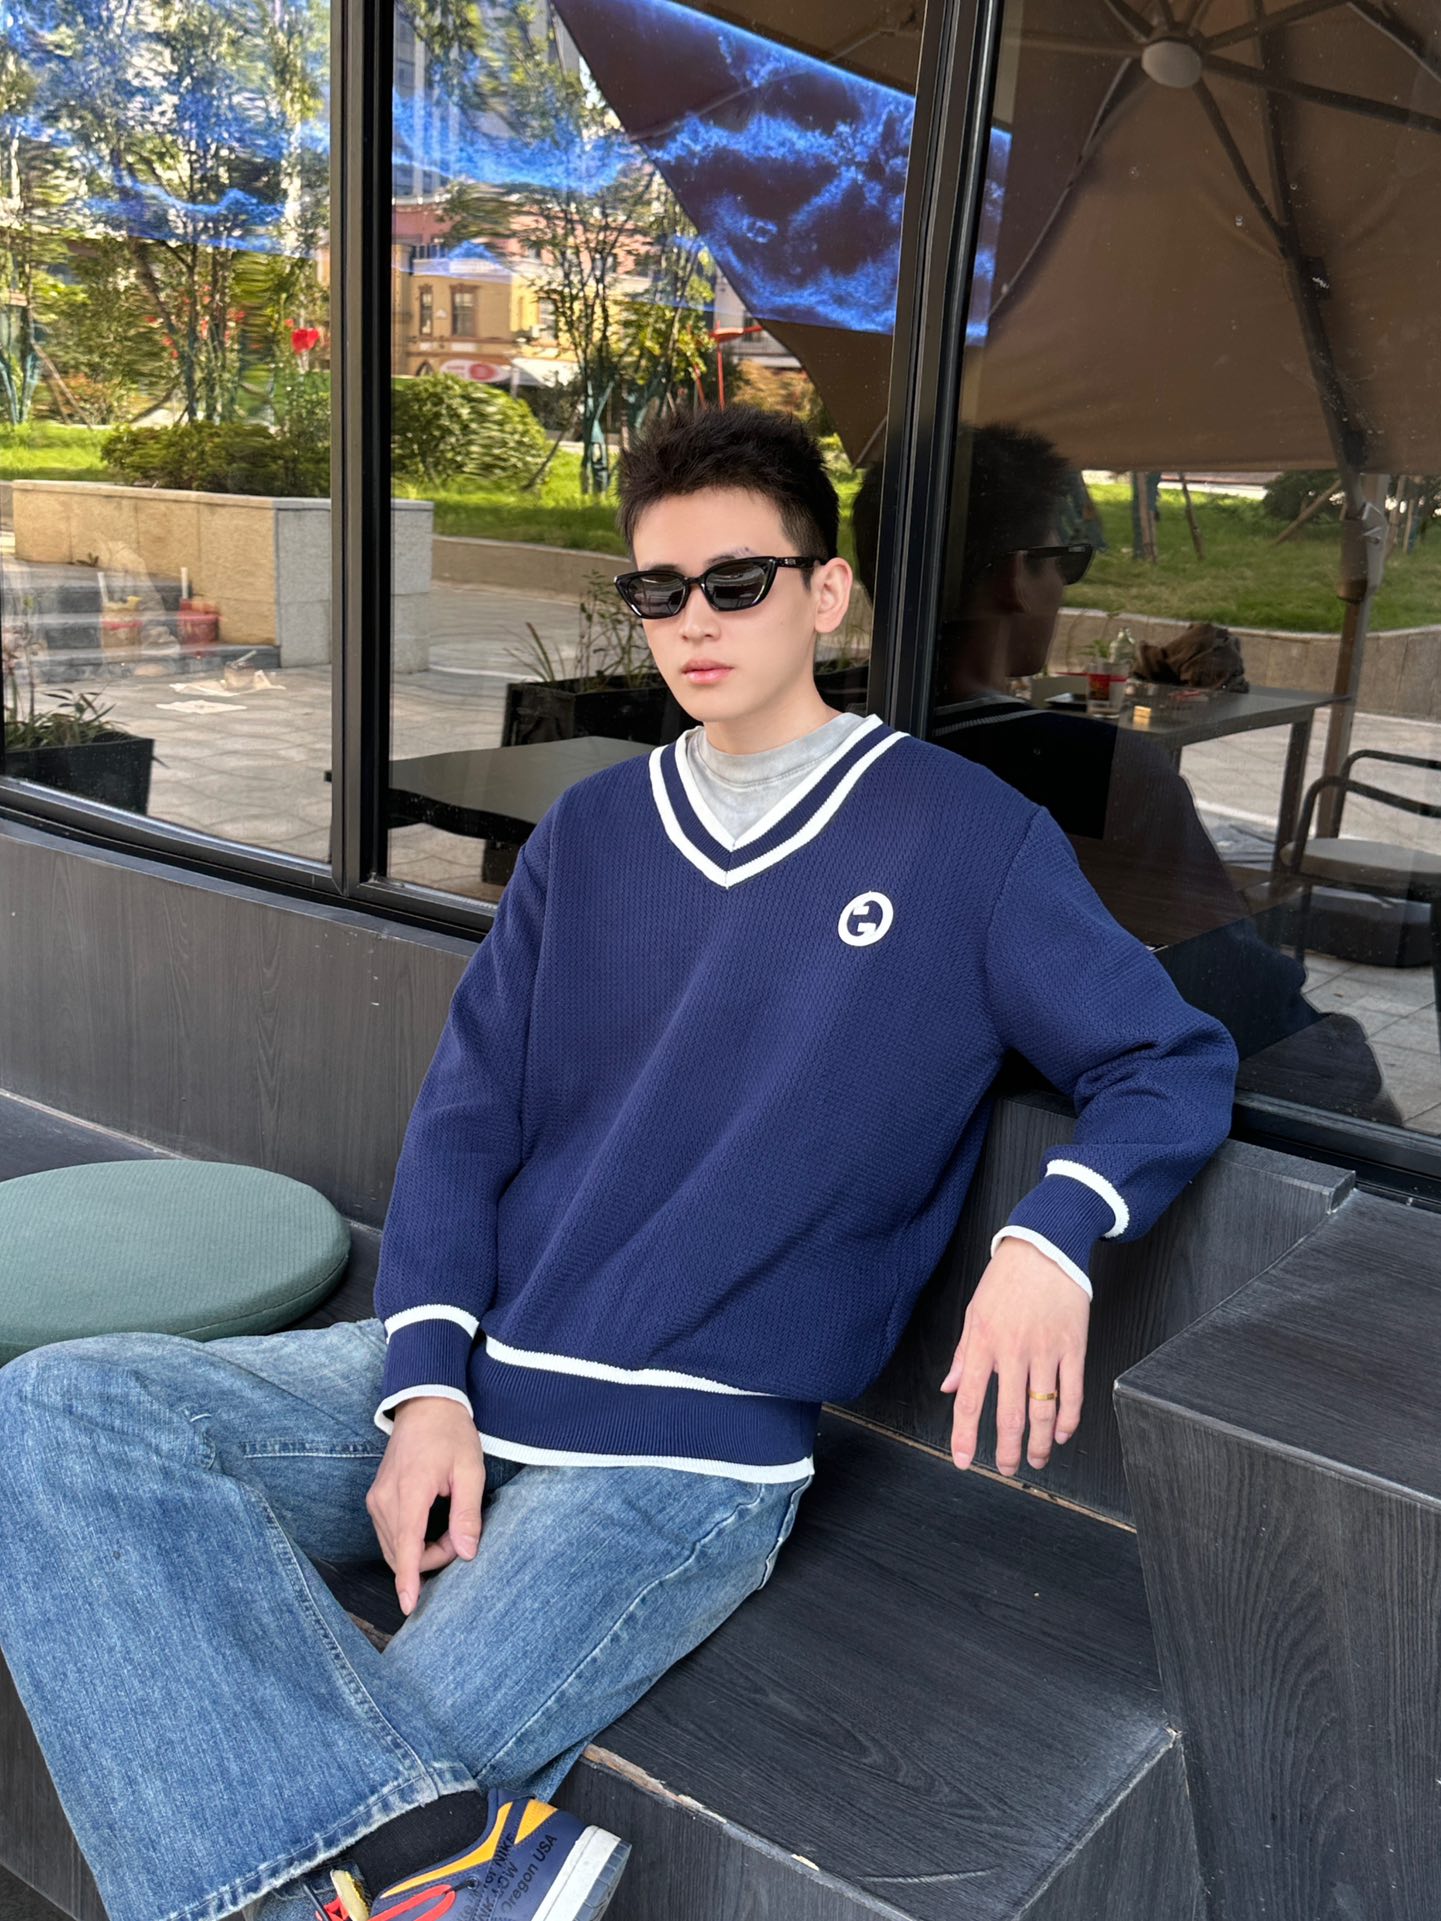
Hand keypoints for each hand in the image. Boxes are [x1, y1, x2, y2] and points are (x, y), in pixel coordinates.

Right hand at [366, 1398, 485, 1616]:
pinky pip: (390, 1534)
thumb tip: (467, 1553)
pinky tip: (433, 1524)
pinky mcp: (375, 1499)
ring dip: (423, 1549)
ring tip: (451, 1525)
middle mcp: (385, 1498)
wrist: (425, 1405)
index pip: (406, 1546)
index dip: (408, 1579)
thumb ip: (468, 1514)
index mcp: (410, 1490)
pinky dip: (411, 1540)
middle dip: (433, 1557)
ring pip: (395, 1546)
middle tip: (462, 1535)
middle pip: (403, 1552)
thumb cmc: (451, 1434)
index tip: (408, 1607)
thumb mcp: (470, 1470)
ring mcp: (376, 1499)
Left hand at [939, 1239, 1088, 1475]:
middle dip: (1007, 1450)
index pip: (970, 1400)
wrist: (1045, 1246)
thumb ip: (964, 1355)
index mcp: (984, 1342)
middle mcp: (1013, 1350)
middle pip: (1010, 1414)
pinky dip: (1069, 1419)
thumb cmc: (1007, 1278)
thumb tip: (950, 1389)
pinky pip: (1073, 1392)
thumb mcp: (974, 1312)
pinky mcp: (1074, 1346)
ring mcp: (1046, 1349)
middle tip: (1007, 1468)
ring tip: (1037, 1459)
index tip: (963, 1460)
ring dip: (1041, 1443)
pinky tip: (1063, 1433)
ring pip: (1044, 1409)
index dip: (965, 1436)